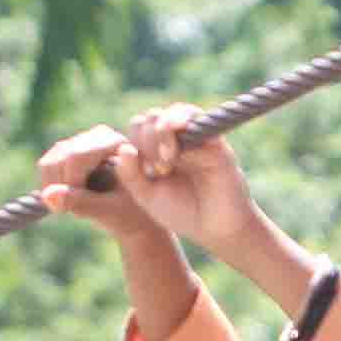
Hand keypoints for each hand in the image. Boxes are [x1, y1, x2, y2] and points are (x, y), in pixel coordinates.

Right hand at [36, 126, 162, 242]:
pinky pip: (45, 167)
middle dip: (63, 187)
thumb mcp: (110, 211)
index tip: (81, 207)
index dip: (70, 184)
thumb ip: (82, 203)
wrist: (131, 212)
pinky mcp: (64, 152)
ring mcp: (79, 142)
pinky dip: (49, 188)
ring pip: (49, 162)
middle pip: (61, 158)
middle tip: (77, 210)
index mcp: (114, 143)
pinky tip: (67, 200)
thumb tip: (48, 196)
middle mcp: (96, 136)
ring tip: (75, 206)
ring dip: (54, 190)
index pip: (76, 157)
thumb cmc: (129, 212)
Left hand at [116, 106, 261, 258]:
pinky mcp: (213, 139)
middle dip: (147, 141)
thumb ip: (130, 175)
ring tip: (167, 160)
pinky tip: (177, 151)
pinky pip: (194, 116)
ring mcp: (196, 138)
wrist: (217, 228)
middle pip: (152, 117)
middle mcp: (177, 140)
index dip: (135, 143)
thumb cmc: (184, 213)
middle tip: (159, 170)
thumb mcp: (147, 197)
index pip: (139, 127)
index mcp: (159, 150)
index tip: (146, 172)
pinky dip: (180, 123)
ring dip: (162, 132)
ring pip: (171, 112)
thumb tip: (122, 148)